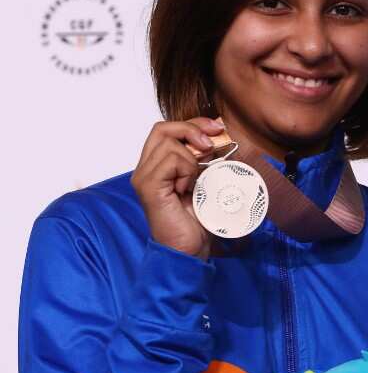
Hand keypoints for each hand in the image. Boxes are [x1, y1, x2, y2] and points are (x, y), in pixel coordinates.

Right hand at [131, 117, 224, 259]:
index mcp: (157, 166)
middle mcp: (145, 169)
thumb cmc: (198, 219)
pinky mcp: (148, 187)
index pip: (168, 129)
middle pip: (162, 128)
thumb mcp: (207, 180)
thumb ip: (206, 159)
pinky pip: (170, 160)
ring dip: (192, 158)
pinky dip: (187, 169)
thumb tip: (220, 135)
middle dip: (192, 129)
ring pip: (169, 143)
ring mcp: (144, 177)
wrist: (190, 249)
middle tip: (212, 145)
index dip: (193, 124)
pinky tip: (188, 188)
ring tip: (196, 181)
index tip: (217, 129)